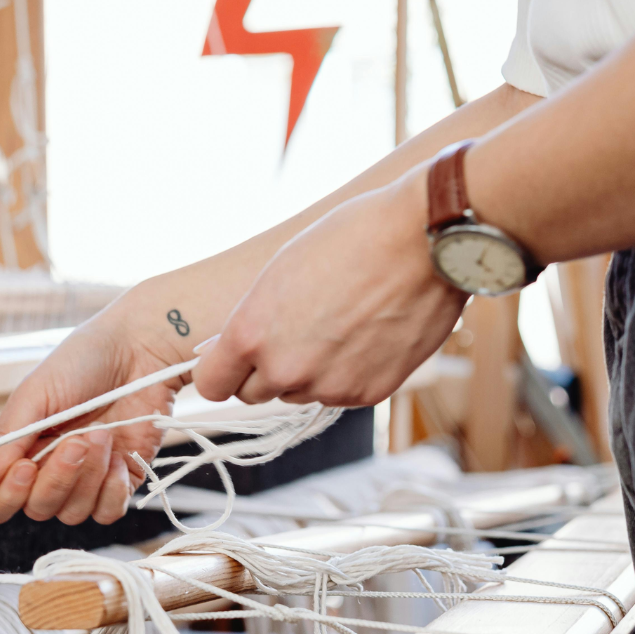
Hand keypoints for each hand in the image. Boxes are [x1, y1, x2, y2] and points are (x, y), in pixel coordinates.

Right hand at [0, 295, 188, 525]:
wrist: (138, 350)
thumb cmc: (82, 363)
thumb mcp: (35, 395)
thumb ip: (8, 441)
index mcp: (23, 452)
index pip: (0, 502)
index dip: (8, 496)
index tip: (24, 467)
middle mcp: (52, 472)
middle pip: (39, 509)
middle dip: (57, 478)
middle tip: (76, 440)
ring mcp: (88, 479)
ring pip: (74, 513)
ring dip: (88, 476)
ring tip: (102, 433)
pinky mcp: (123, 480)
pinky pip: (108, 512)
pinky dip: (112, 489)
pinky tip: (118, 456)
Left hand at [195, 163, 465, 406]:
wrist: (423, 240)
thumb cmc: (351, 239)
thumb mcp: (280, 272)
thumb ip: (252, 321)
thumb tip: (230, 351)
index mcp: (251, 335)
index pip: (211, 384)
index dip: (222, 371)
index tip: (234, 360)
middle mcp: (284, 369)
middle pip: (253, 394)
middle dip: (266, 371)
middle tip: (294, 334)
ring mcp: (327, 386)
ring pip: (299, 395)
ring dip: (309, 373)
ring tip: (338, 325)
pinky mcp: (367, 394)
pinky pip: (340, 394)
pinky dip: (347, 374)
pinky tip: (366, 335)